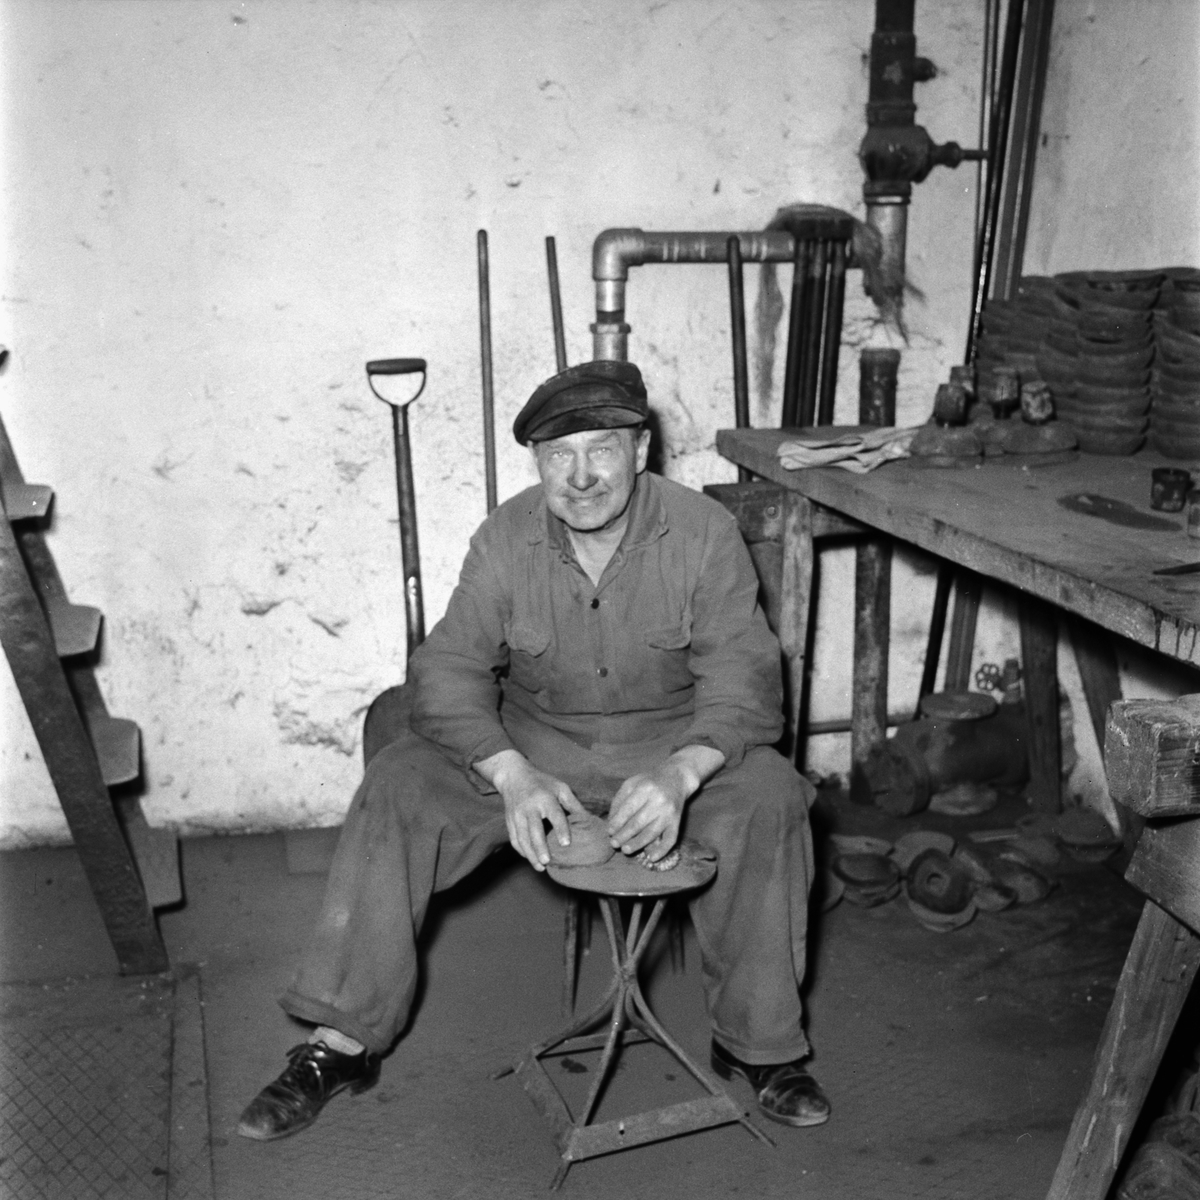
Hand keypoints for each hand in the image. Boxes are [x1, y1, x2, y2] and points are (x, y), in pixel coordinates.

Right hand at [475, 749, 583, 871]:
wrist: (514, 776)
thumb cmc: (542, 783)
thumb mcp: (560, 787)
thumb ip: (573, 804)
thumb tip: (588, 821)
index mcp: (545, 798)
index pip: (554, 815)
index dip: (561, 829)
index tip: (566, 843)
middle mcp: (529, 807)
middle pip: (534, 830)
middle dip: (540, 847)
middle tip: (547, 862)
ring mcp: (517, 815)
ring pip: (522, 838)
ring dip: (530, 854)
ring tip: (540, 867)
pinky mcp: (509, 821)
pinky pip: (514, 839)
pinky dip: (521, 851)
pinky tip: (530, 859)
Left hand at [606, 745, 725, 861]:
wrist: (677, 777)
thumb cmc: (650, 781)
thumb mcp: (632, 783)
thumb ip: (620, 800)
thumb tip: (611, 822)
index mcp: (645, 788)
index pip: (628, 809)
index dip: (617, 822)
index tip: (609, 831)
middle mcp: (658, 801)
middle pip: (638, 823)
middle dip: (624, 835)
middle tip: (613, 843)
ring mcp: (669, 813)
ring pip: (652, 833)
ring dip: (637, 844)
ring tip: (625, 850)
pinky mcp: (677, 821)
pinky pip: (671, 838)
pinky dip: (662, 850)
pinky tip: (652, 858)